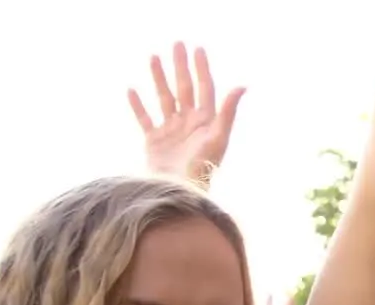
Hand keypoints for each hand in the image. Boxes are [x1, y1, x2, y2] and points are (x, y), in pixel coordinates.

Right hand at [128, 42, 245, 185]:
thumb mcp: (218, 138)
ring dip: (159, 78)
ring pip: (164, 98)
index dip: (202, 69)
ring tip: (153, 57)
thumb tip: (242, 86)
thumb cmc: (203, 168)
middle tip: (177, 44)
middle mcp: (188, 123)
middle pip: (184, 88)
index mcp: (205, 121)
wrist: (179, 191)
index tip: (198, 49)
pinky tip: (132, 90)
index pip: (204, 88)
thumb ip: (228, 112)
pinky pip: (145, 118)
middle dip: (180, 66)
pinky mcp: (154, 141)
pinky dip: (138, 105)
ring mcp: (170, 131)